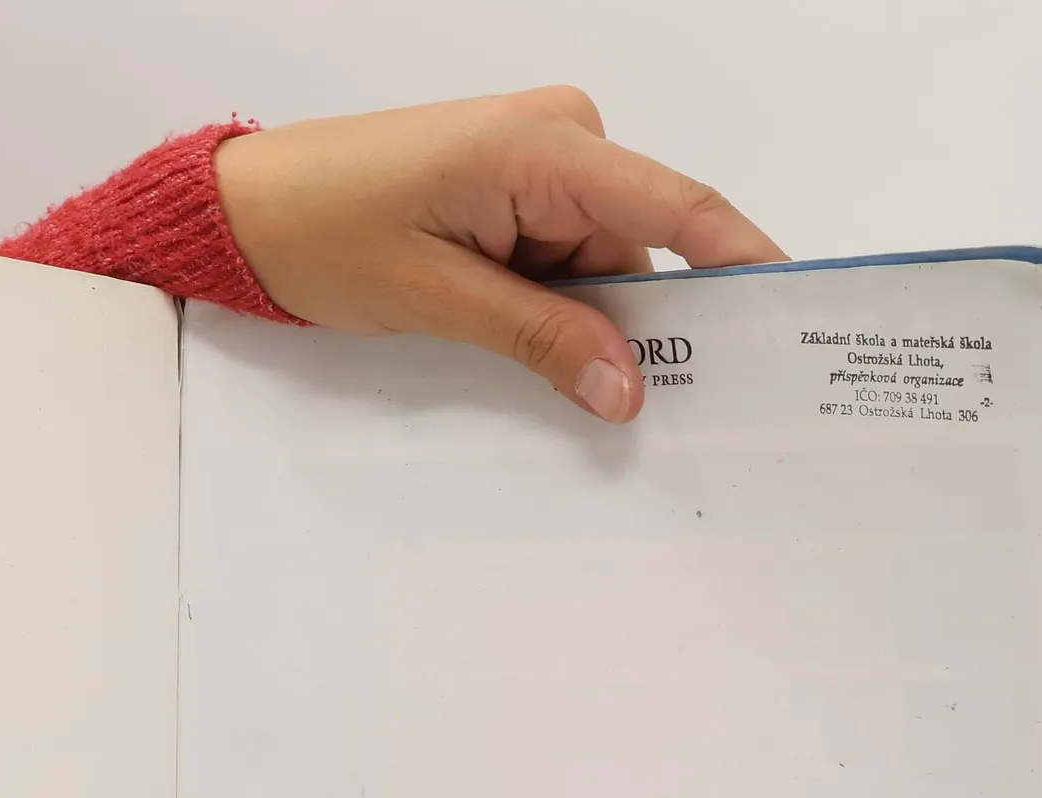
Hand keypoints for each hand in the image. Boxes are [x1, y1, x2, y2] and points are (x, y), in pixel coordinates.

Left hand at [214, 88, 785, 422]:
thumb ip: (539, 340)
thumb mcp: (436, 298)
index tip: (793, 318)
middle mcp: (559, 138)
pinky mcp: (516, 191)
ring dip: (580, 326)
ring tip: (533, 374)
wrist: (247, 210)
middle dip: (635, 329)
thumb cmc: (322, 231)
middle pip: (639, 251)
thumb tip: (627, 389)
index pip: (674, 206)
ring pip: (601, 267)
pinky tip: (525, 348)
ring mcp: (539, 163)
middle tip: (641, 415)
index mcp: (543, 145)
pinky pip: (566, 262)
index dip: (742, 263)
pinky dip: (555, 311)